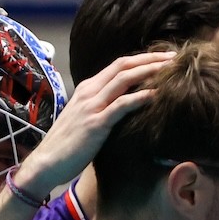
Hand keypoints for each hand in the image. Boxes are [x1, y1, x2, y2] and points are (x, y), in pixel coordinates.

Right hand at [13, 52, 172, 200]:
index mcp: (87, 88)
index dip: (142, 59)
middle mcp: (89, 91)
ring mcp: (92, 106)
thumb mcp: (83, 119)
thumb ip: (100, 109)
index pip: (118, 65)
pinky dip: (140, 97)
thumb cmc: (66, 145)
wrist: (45, 163)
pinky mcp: (96, 123)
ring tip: (170, 68)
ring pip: (124, 79)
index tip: (162, 58)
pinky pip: (121, 105)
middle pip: (124, 65)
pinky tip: (157, 95)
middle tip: (173, 56)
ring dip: (150, 71)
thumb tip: (122, 108)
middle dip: (150, 58)